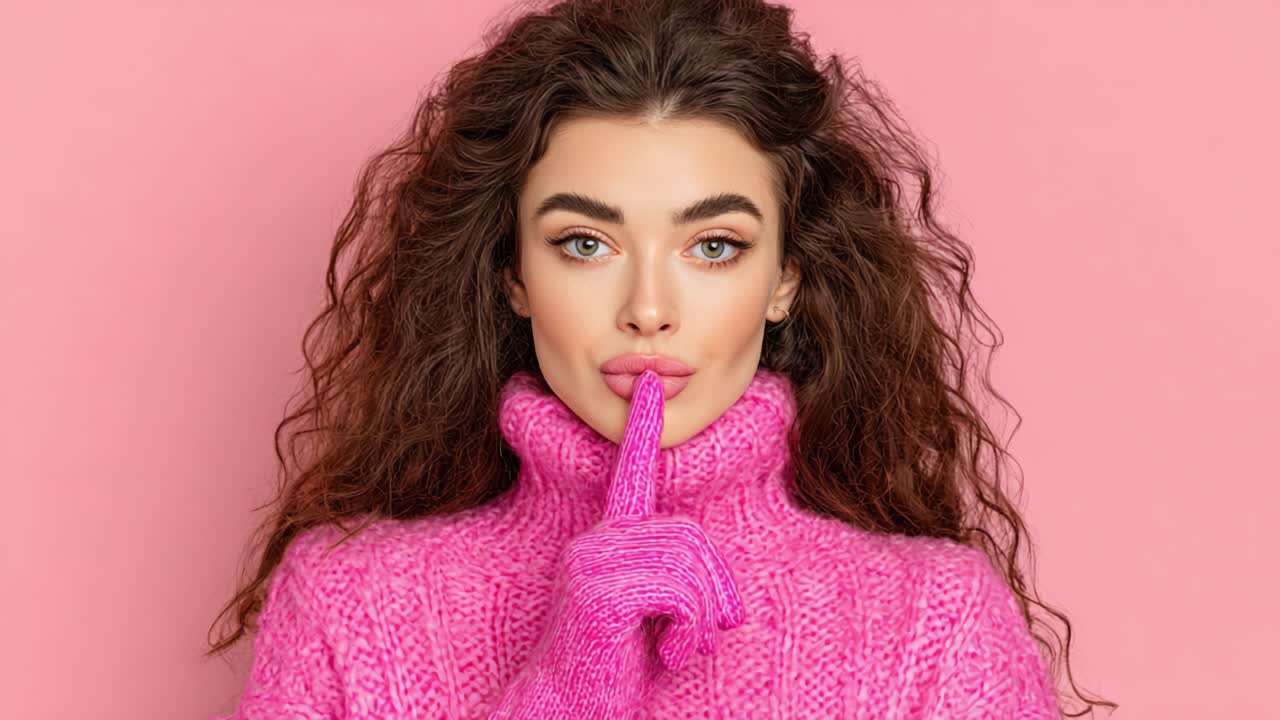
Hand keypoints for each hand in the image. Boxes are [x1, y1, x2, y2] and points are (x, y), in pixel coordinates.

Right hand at [489, 369, 746, 717]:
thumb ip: (674, 583)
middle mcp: (595, 542)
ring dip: (701, 617)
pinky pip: (679, 592)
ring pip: (688, 564)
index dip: (641, 430)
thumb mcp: (654, 618)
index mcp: (608, 543)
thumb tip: (713, 578)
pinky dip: (689, 630)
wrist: (568, 712)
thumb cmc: (616, 670)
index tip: (650, 386)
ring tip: (676, 647)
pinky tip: (666, 655)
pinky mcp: (599, 590)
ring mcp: (592, 562)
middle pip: (689, 537)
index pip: (628, 476)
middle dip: (713, 591)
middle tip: (699, 636)